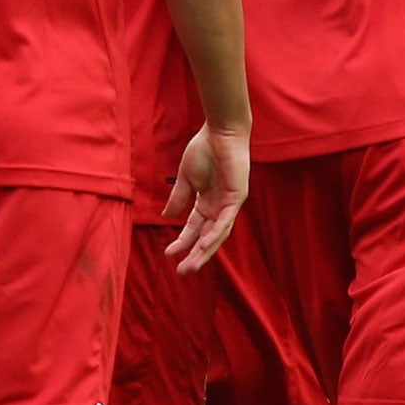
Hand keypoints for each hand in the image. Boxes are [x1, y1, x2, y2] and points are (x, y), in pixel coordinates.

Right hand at [163, 123, 248, 273]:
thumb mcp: (186, 178)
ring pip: (218, 234)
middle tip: (183, 272)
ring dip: (205, 250)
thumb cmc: (204, 149)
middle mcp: (219, 206)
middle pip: (206, 237)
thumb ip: (178, 198)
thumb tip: (166, 216)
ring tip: (192, 265)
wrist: (219, 131)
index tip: (168, 254)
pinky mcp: (238, 197)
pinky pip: (226, 220)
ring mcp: (229, 203)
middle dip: (195, 255)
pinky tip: (205, 245)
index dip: (182, 241)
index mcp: (206, 202)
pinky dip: (216, 233)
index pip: (194, 228)